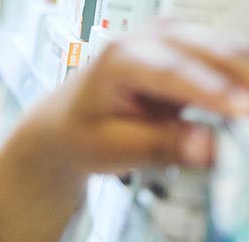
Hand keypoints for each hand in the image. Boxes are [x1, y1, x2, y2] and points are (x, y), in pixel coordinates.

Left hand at [6, 19, 248, 196]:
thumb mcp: (112, 148)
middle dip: (244, 80)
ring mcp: (175, 36)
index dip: (213, 92)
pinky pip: (232, 57)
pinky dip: (244, 78)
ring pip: (230, 49)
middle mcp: (150, 37)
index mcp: (120, 58)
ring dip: (247, 78)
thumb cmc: (82, 134)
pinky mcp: (194, 46)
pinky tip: (247, 101)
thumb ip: (160, 145)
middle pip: (212, 51)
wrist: (67, 123)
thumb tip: (207, 147)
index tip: (243, 109)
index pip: (174, 72)